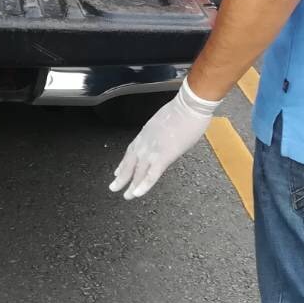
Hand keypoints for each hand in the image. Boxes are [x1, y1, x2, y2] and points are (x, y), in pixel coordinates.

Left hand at [108, 82, 220, 199]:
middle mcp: (145, 142)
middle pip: (130, 162)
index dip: (124, 162)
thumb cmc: (183, 110)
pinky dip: (144, 185)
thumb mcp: (165, 121)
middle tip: (114, 187)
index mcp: (146, 133)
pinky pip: (151, 174)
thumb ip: (161, 132)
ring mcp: (152, 150)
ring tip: (126, 196)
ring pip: (138, 171)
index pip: (131, 150)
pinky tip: (137, 193)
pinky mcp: (163, 157)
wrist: (189, 106)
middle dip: (122, 176)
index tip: (118, 171)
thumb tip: (164, 139)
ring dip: (131, 184)